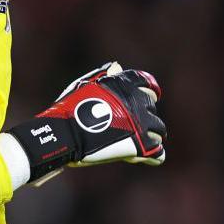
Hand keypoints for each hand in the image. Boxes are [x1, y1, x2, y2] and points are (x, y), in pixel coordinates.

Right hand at [7, 63, 165, 185]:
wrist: (64, 136)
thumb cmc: (68, 110)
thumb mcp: (83, 85)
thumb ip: (103, 76)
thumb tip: (117, 66)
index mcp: (124, 84)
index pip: (147, 83)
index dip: (150, 90)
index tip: (150, 96)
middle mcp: (137, 101)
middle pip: (152, 107)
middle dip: (145, 115)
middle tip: (135, 124)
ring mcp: (141, 124)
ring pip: (158, 131)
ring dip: (150, 136)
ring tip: (137, 142)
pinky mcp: (142, 146)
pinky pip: (158, 153)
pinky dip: (151, 156)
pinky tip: (141, 156)